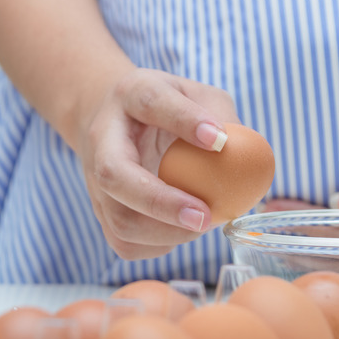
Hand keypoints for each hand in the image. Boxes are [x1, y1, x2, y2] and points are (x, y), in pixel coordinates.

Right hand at [79, 68, 239, 259]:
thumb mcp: (195, 93)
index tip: (218, 139)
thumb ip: (220, 114)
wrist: (112, 120)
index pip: (151, 102)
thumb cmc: (166, 108)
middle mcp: (103, 139)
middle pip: (115, 175)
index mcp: (130, 96)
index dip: (184, 120)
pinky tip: (183, 230)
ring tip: (203, 223)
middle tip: (204, 216)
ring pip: (120, 220)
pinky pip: (126, 244)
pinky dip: (161, 245)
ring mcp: (95, 181)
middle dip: (160, 202)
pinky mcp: (102, 214)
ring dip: (166, 233)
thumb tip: (243, 150)